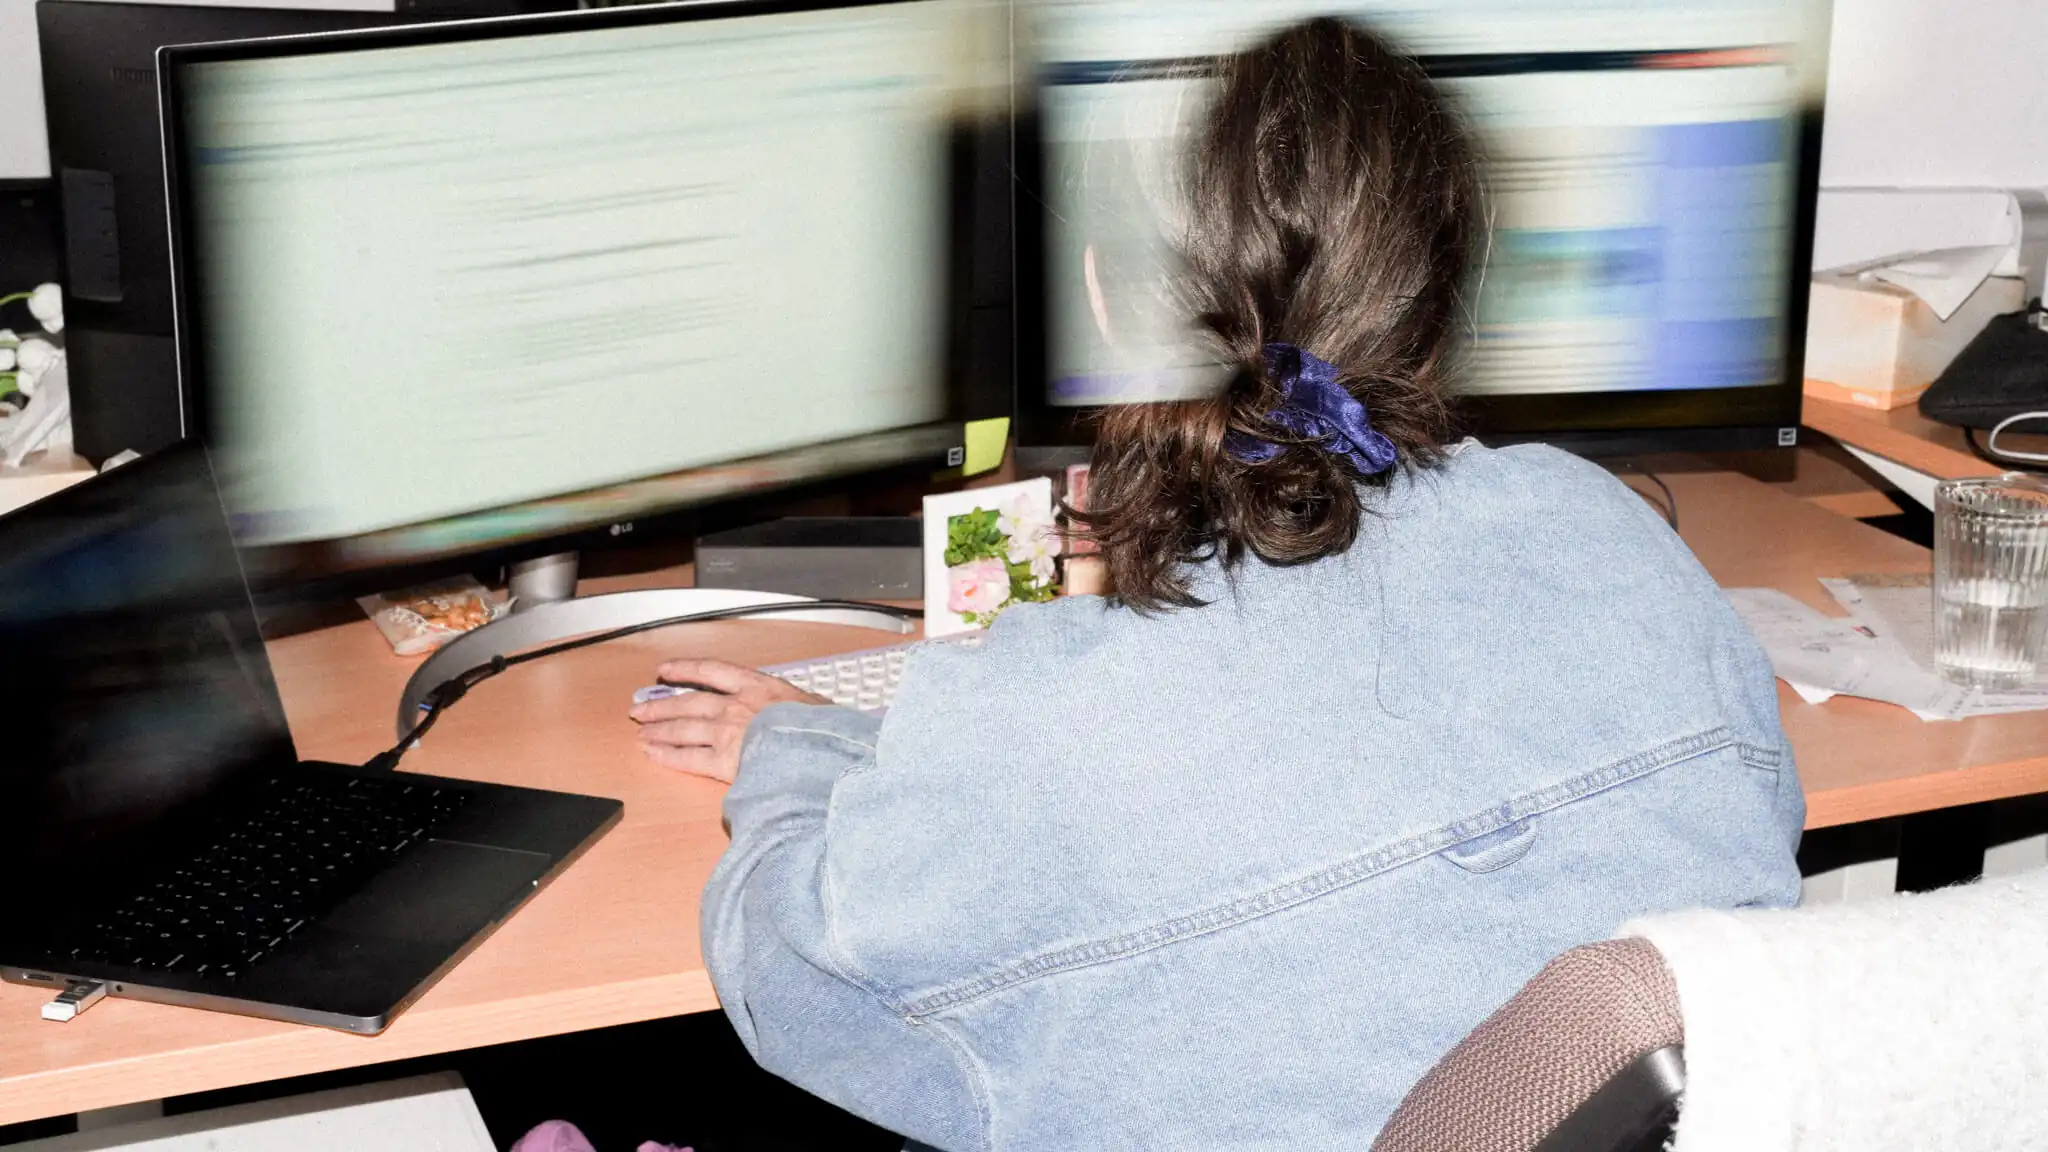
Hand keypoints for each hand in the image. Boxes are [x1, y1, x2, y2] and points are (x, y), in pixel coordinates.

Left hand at [629, 659, 828, 782]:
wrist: (821, 750)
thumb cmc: (827, 728)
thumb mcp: (817, 705)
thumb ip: (800, 707)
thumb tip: (806, 711)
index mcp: (759, 687)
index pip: (713, 671)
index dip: (686, 669)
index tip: (665, 670)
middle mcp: (736, 706)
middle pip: (689, 703)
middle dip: (662, 705)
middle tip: (641, 709)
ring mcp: (727, 734)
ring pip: (683, 729)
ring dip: (660, 730)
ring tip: (642, 733)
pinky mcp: (724, 763)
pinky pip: (689, 759)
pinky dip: (669, 756)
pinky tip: (654, 755)